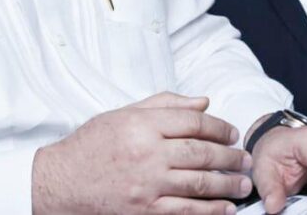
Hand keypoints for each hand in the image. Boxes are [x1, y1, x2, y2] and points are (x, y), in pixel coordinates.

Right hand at [32, 92, 251, 214]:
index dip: (220, 126)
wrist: (60, 182)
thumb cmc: (92, 145)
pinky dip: (208, 211)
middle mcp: (146, 153)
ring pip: (198, 183)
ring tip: (242, 183)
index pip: (193, 122)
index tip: (232, 133)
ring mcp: (145, 185)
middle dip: (230, 156)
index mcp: (142, 125)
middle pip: (201, 153)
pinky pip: (184, 211)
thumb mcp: (124, 114)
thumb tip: (204, 103)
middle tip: (246, 159)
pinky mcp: (143, 211)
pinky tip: (224, 209)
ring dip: (227, 184)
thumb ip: (166, 105)